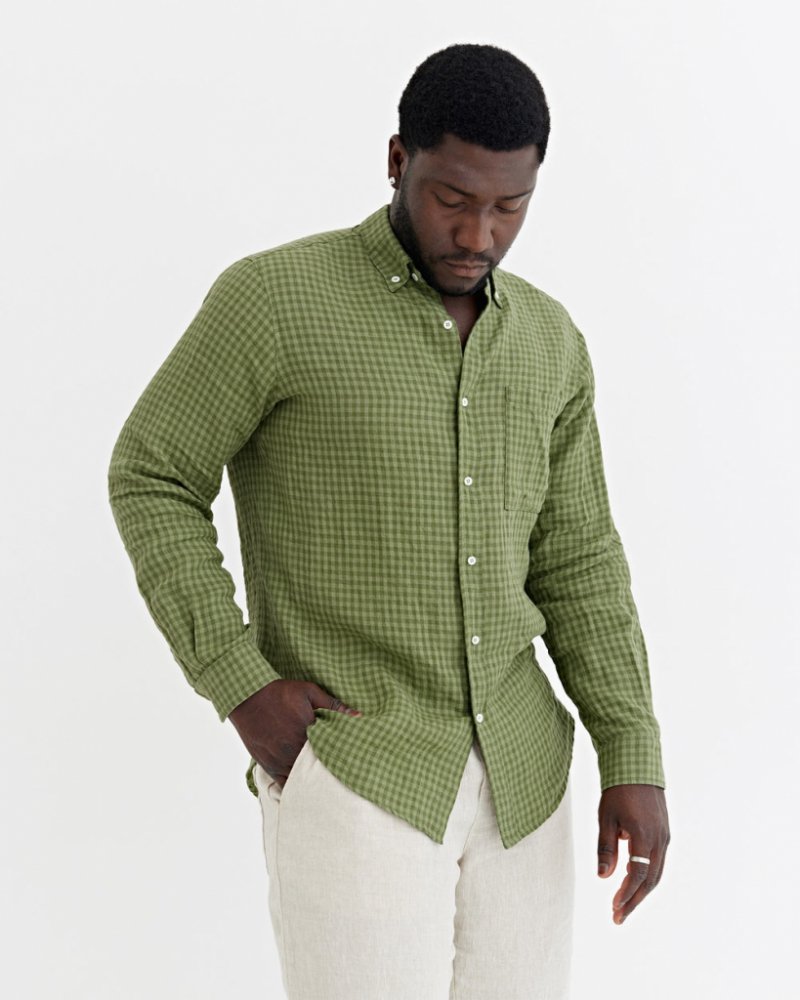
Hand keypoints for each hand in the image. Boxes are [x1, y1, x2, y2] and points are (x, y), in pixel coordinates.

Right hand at [228, 679, 360, 787]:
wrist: (247, 696)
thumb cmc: (279, 692)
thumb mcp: (309, 691)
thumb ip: (333, 705)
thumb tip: (358, 715)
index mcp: (308, 732)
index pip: (331, 752)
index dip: (341, 757)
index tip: (351, 761)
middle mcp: (294, 749)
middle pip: (318, 768)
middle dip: (329, 771)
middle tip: (344, 777)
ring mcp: (280, 760)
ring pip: (302, 778)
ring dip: (313, 780)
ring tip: (327, 786)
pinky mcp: (268, 765)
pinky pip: (285, 783)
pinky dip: (295, 786)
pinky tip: (305, 791)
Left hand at [597, 783, 669, 924]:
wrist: (637, 767)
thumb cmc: (617, 791)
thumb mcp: (605, 818)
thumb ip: (606, 848)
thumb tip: (603, 877)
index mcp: (643, 836)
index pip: (636, 875)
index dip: (626, 894)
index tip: (614, 909)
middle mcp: (659, 839)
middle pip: (650, 880)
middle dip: (634, 900)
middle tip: (618, 917)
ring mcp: (665, 837)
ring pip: (656, 873)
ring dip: (641, 891)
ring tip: (624, 905)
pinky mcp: (664, 833)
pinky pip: (657, 862)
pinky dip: (646, 876)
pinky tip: (632, 881)